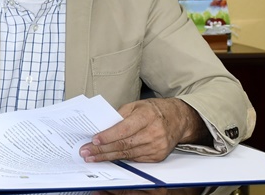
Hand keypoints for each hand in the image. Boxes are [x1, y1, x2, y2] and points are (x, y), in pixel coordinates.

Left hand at [80, 98, 207, 162]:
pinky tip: (108, 158)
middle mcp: (153, 133)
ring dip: (108, 157)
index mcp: (147, 116)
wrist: (178, 119)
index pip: (124, 129)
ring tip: (93, 157)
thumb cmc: (154, 110)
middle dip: (102, 150)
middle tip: (86, 152)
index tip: (94, 140)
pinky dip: (120, 159)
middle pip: (124, 144)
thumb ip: (119, 115)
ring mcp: (157, 146)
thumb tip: (101, 127)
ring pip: (128, 154)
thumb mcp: (136, 105)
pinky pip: (135, 159)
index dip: (108, 136)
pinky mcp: (158, 156)